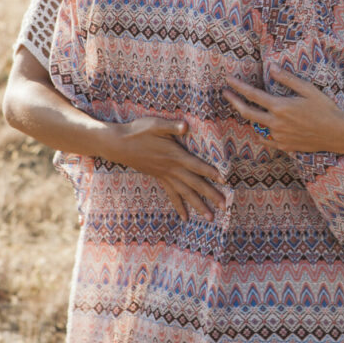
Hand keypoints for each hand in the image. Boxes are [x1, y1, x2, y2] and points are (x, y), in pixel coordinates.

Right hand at [107, 117, 225, 220]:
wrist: (118, 145)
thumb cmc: (138, 131)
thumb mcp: (155, 124)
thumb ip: (171, 126)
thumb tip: (185, 126)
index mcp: (175, 155)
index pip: (196, 165)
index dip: (211, 172)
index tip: (225, 180)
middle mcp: (172, 169)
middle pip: (195, 184)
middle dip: (210, 195)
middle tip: (224, 206)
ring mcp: (165, 176)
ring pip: (185, 194)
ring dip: (199, 205)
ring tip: (210, 217)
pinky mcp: (159, 178)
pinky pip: (172, 195)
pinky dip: (180, 206)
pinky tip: (186, 216)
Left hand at [223, 67, 343, 153]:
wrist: (337, 133)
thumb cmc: (326, 108)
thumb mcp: (309, 89)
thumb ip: (288, 79)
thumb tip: (272, 69)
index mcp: (280, 106)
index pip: (252, 95)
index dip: (238, 87)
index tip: (228, 80)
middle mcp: (276, 123)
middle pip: (246, 113)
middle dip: (233, 102)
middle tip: (225, 93)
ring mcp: (279, 137)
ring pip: (256, 127)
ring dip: (250, 117)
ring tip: (246, 108)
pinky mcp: (284, 147)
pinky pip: (266, 140)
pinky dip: (261, 133)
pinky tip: (262, 128)